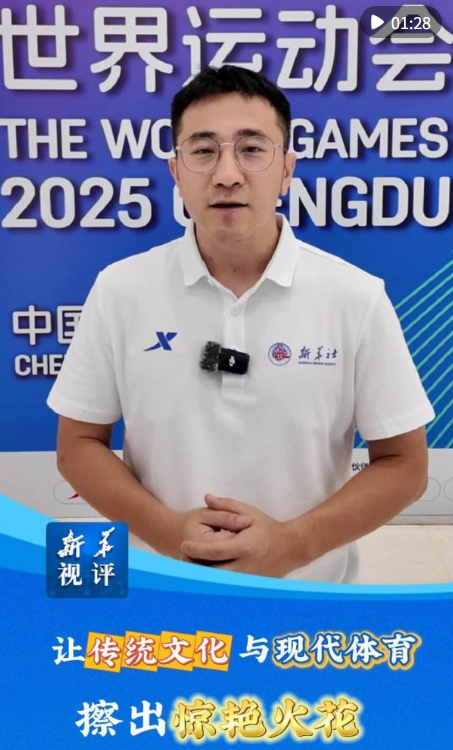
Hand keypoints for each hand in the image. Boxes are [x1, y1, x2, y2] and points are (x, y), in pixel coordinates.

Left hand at [180, 494, 304, 576]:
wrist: (291, 548)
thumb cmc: (268, 527)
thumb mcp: (249, 512)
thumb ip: (226, 505)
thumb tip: (206, 497)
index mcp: (244, 547)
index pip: (214, 551)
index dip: (195, 549)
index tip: (183, 544)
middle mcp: (245, 566)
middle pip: (212, 572)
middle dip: (193, 567)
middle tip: (181, 558)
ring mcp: (247, 578)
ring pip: (218, 582)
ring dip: (202, 576)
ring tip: (188, 567)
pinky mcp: (249, 585)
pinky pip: (227, 585)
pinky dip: (214, 581)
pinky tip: (204, 574)